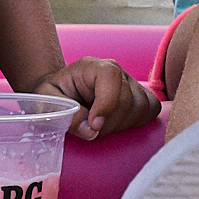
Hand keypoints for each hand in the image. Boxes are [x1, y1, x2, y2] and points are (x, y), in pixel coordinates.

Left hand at [32, 57, 161, 139]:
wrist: (61, 94)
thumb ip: (65, 114)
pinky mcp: (139, 95)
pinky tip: (118, 124)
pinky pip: (151, 109)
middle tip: (91, 130)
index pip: (111, 76)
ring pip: (141, 107)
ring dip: (122, 125)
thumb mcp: (46, 102)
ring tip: (102, 127)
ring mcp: (130, 82)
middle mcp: (116, 71)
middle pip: (127, 100)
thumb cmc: (53, 96)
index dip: (106, 104)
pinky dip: (138, 122)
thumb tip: (91, 131)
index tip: (93, 125)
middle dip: (109, 124)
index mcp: (91, 66)